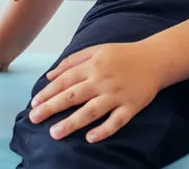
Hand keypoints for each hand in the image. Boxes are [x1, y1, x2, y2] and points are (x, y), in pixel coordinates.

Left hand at [29, 43, 160, 143]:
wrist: (154, 59)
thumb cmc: (121, 55)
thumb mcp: (95, 50)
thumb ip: (71, 61)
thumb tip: (50, 75)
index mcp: (92, 65)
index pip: (65, 80)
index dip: (48, 92)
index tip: (33, 104)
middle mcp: (102, 80)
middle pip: (73, 96)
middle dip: (52, 108)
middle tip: (34, 119)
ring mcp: (117, 95)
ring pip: (92, 111)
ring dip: (72, 122)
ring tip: (55, 133)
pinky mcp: (131, 106)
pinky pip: (117, 121)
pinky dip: (104, 130)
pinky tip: (90, 138)